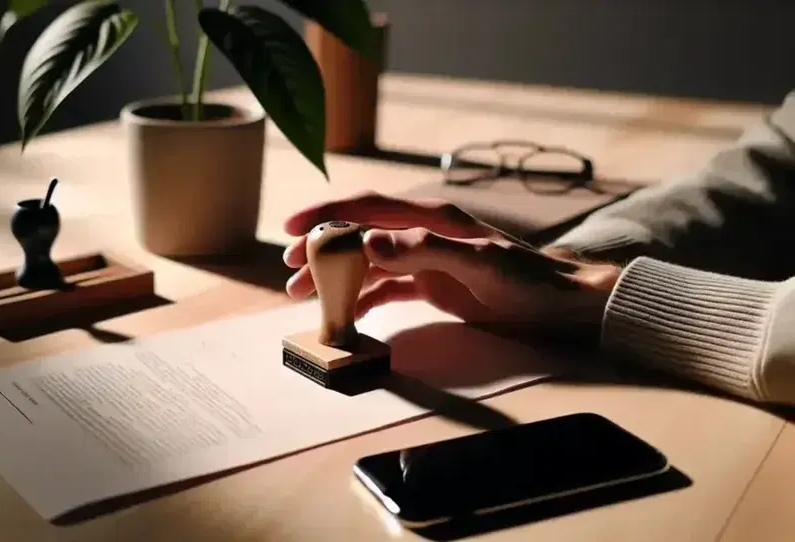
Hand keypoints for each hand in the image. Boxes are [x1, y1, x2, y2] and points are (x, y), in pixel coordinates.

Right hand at [282, 193, 621, 337]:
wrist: (563, 303)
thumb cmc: (526, 279)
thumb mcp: (479, 263)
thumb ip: (423, 250)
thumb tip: (366, 242)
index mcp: (431, 217)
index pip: (366, 208)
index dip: (326, 214)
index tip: (289, 229)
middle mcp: (422, 233)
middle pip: (358, 236)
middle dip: (321, 252)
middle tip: (289, 275)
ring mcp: (425, 258)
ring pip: (367, 263)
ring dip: (336, 278)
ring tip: (303, 297)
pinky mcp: (432, 283)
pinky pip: (387, 287)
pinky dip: (362, 298)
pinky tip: (343, 313)